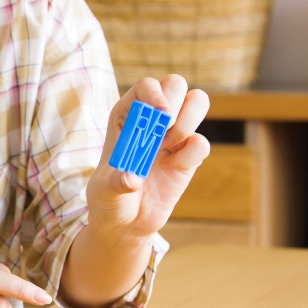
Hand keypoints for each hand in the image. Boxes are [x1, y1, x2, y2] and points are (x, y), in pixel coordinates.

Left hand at [86, 74, 210, 243]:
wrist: (126, 223)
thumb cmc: (109, 198)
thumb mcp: (104, 191)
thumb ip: (116, 182)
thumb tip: (131, 179)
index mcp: (126, 115)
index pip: (146, 86)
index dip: (156, 93)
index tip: (162, 114)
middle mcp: (152, 118)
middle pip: (176, 84)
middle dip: (175, 105)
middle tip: (164, 134)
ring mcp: (173, 135)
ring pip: (197, 101)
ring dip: (187, 124)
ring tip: (168, 148)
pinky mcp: (189, 155)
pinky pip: (202, 143)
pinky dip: (192, 154)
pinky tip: (174, 168)